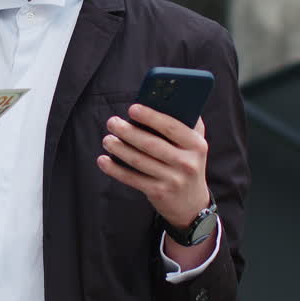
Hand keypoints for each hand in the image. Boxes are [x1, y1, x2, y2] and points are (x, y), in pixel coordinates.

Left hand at [96, 104, 210, 229]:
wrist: (191, 203)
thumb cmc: (187, 162)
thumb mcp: (194, 143)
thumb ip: (184, 121)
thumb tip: (161, 97)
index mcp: (196, 144)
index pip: (172, 127)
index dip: (151, 116)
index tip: (132, 108)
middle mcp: (187, 163)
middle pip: (151, 144)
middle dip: (128, 131)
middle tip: (112, 122)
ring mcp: (173, 180)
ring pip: (139, 161)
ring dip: (119, 148)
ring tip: (107, 139)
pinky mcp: (159, 193)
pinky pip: (132, 179)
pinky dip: (115, 169)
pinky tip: (103, 160)